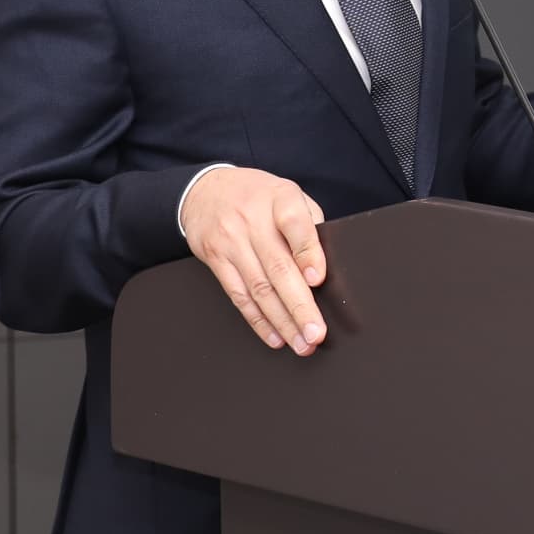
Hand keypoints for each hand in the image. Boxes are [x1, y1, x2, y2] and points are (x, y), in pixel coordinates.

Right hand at [178, 166, 328, 354]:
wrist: (206, 190)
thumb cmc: (260, 196)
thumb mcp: (289, 195)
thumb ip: (309, 224)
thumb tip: (327, 266)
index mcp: (280, 198)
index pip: (295, 224)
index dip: (308, 253)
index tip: (318, 280)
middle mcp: (253, 220)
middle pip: (278, 267)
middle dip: (299, 305)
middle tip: (316, 333)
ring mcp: (231, 241)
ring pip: (258, 288)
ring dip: (282, 321)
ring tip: (301, 343)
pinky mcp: (215, 260)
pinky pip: (238, 295)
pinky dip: (258, 320)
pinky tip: (275, 336)